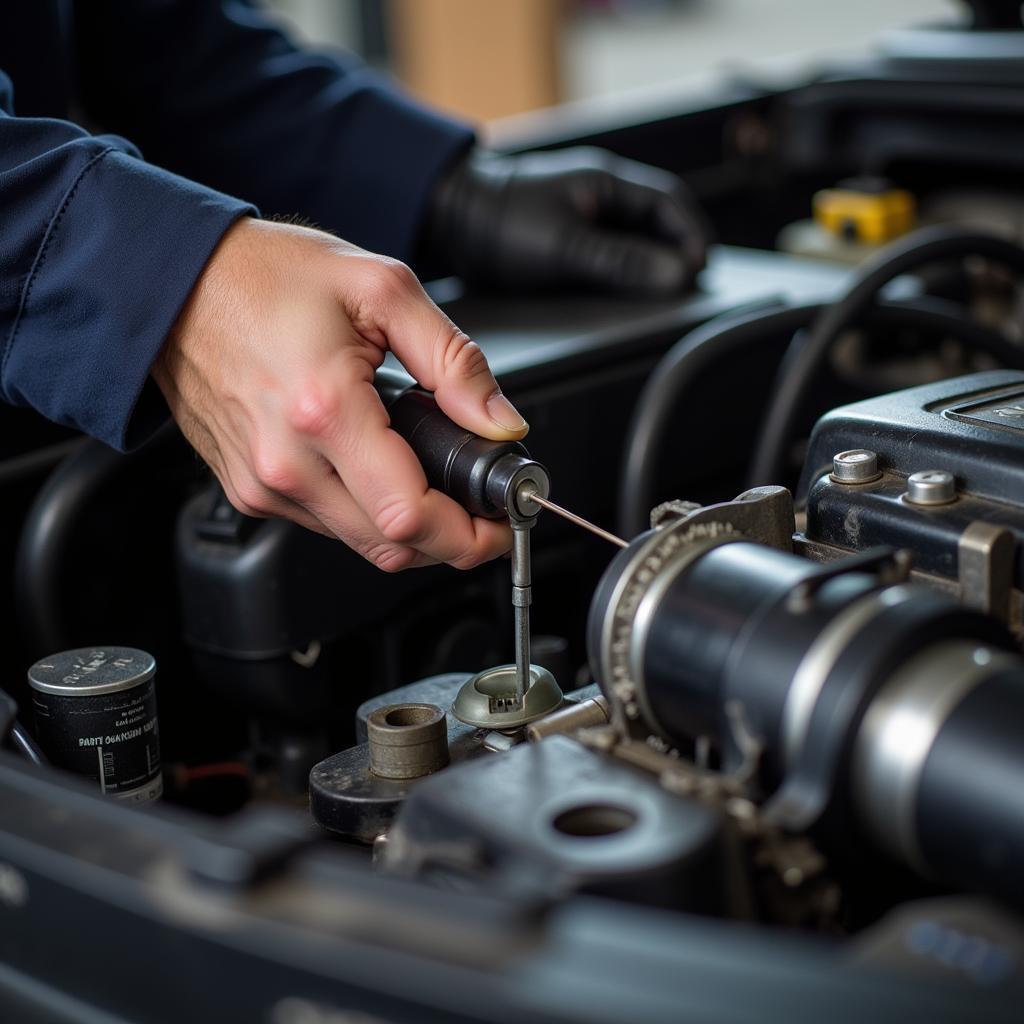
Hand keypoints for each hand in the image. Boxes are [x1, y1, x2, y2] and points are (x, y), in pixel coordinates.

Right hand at [153, 218, 527, 570]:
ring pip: (361, 543)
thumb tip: (500, 423)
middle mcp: (286, 464)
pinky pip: (326, 525)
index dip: (469, 536)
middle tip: (480, 507)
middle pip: (391, 547)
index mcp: (324, 411)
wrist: (175, 283)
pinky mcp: (248, 490)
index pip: (410, 516)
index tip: (501, 525)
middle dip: (451, 540)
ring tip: (433, 479)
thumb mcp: (382, 290)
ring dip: (410, 527)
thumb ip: (453, 361)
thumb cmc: (265, 277)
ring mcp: (262, 484)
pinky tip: (379, 470)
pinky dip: (367, 512)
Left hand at [427, 146, 708, 294]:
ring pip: (632, 240)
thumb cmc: (498, 220)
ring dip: (650, 263)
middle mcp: (597, 195)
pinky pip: (606, 253)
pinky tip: (620, 292)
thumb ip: (622, 261)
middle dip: (677, 253)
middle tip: (691, 287)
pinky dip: (622, 271)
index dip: (692, 238)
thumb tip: (674, 275)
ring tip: (663, 293)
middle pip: (657, 225)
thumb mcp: (566, 246)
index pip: (670, 206)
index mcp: (606, 183)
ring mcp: (580, 215)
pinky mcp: (562, 237)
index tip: (702, 270)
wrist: (447, 218)